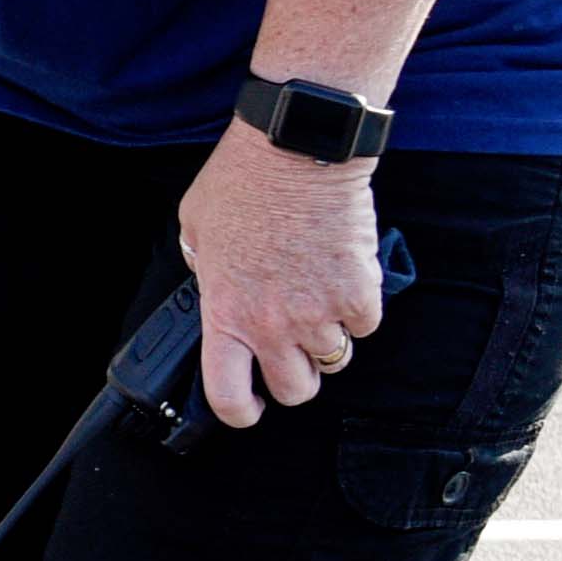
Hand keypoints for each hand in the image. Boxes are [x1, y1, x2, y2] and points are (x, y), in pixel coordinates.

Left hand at [177, 129, 383, 427]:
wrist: (297, 149)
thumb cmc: (243, 181)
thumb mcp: (196, 229)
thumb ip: (205, 270)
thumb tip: (215, 284)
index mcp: (226, 314)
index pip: (229, 396)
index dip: (240, 412)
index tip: (249, 406)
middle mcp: (273, 325)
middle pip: (296, 391)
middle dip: (294, 377)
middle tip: (290, 351)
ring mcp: (320, 312)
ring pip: (334, 361)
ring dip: (327, 341)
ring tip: (317, 306)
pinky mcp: (360, 292)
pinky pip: (365, 326)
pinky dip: (358, 310)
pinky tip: (343, 280)